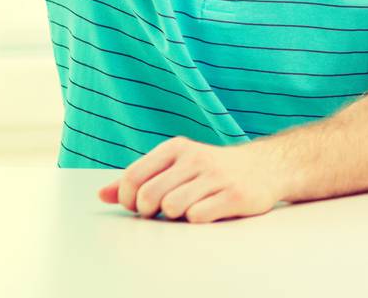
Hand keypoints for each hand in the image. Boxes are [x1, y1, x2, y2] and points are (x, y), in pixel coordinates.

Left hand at [96, 136, 285, 223]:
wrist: (266, 167)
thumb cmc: (212, 170)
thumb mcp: (176, 166)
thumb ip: (140, 179)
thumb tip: (102, 194)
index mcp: (176, 147)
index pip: (133, 178)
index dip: (129, 200)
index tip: (141, 206)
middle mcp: (196, 157)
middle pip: (149, 197)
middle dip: (151, 212)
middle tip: (165, 210)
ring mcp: (217, 176)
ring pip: (172, 208)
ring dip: (176, 216)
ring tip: (189, 208)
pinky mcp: (235, 195)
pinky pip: (197, 217)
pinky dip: (198, 219)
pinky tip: (208, 210)